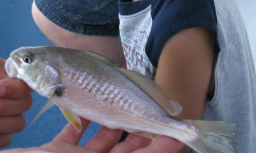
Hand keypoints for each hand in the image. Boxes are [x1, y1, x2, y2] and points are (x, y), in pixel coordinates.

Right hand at [0, 120, 184, 152]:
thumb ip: (110, 148)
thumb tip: (164, 144)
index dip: (162, 149)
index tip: (180, 134)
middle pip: (125, 151)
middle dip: (142, 133)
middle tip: (157, 113)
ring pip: (103, 143)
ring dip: (116, 124)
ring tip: (128, 106)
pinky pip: (75, 137)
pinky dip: (83, 123)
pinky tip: (89, 108)